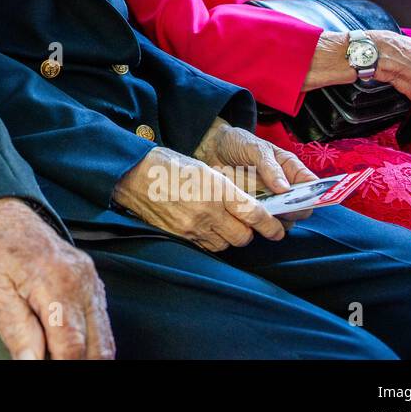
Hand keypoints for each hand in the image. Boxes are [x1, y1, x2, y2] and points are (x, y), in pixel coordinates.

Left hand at [0, 197, 112, 359]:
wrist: (5, 216)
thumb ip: (17, 332)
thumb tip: (32, 364)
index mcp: (55, 284)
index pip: (72, 345)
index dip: (63, 366)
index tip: (46, 368)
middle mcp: (82, 282)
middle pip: (96, 346)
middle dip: (78, 362)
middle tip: (51, 360)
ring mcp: (91, 281)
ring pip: (105, 337)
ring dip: (86, 355)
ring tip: (57, 354)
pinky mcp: (93, 282)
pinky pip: (102, 321)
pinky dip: (90, 340)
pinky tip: (66, 345)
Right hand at [113, 139, 288, 251]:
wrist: (133, 175)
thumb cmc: (168, 165)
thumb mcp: (204, 169)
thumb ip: (228, 189)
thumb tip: (248, 207)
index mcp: (217, 189)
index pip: (254, 215)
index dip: (271, 225)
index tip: (277, 229)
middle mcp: (207, 211)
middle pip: (243, 236)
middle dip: (249, 232)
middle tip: (246, 223)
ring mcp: (192, 227)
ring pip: (225, 244)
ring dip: (229, 237)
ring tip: (221, 222)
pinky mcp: (180, 237)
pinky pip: (206, 246)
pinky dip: (211, 239)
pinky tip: (204, 226)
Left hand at [193, 118, 317, 227]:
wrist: (211, 149)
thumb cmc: (237, 143)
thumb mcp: (254, 148)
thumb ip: (270, 166)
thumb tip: (285, 188)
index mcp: (291, 169)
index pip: (313, 187)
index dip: (314, 196)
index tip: (302, 200)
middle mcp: (284, 188)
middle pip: (301, 209)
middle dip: (293, 211)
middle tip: (277, 207)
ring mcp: (270, 200)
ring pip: (284, 220)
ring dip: (275, 220)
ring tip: (260, 210)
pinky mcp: (253, 209)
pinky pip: (262, 223)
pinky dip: (258, 223)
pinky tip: (247, 214)